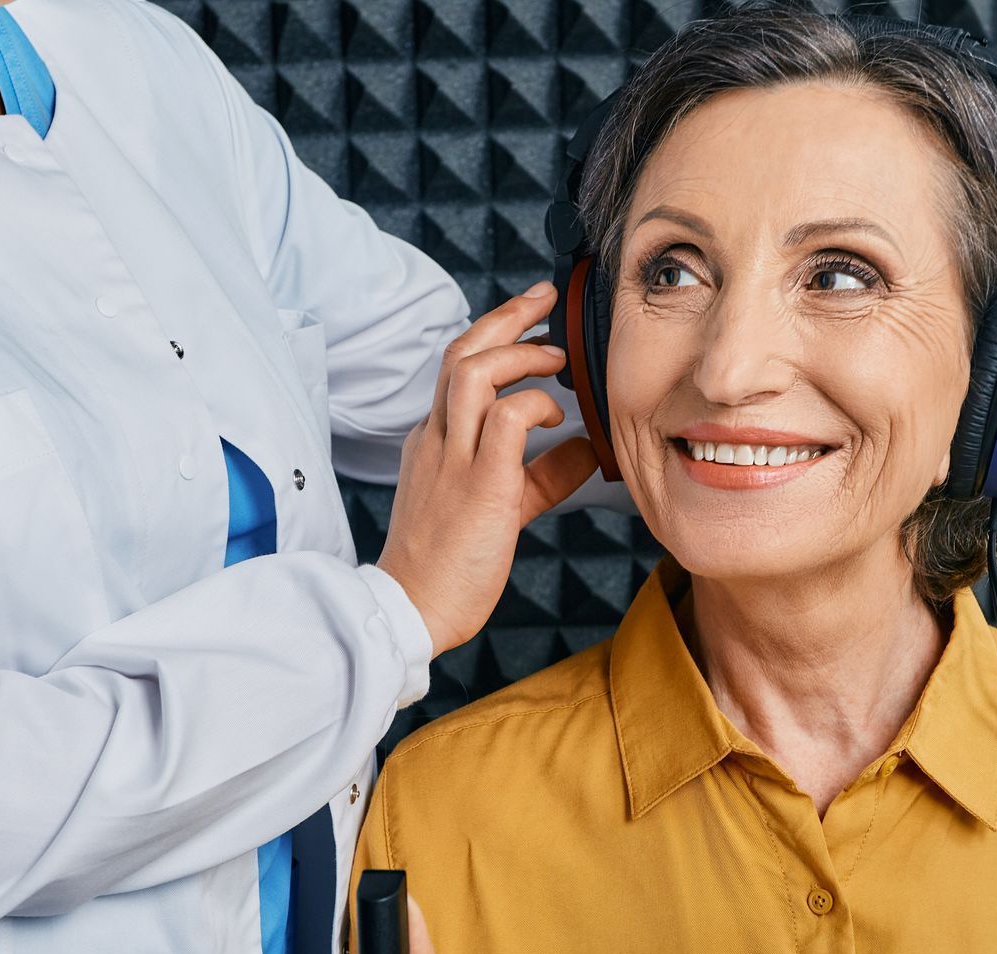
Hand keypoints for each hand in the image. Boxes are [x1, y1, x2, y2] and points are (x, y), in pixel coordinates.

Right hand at [377, 283, 598, 656]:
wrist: (413, 610)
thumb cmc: (450, 565)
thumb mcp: (502, 507)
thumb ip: (540, 474)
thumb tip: (584, 449)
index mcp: (434, 441)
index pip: (459, 368)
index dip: (496, 334)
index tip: (531, 318)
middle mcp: (437, 439)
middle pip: (461, 352)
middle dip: (506, 315)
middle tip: (544, 299)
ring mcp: (453, 459)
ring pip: (474, 371)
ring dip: (520, 354)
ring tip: (555, 360)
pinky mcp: (478, 485)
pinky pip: (506, 419)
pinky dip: (535, 405)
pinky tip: (557, 418)